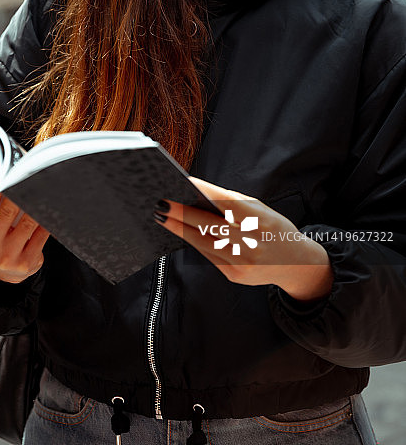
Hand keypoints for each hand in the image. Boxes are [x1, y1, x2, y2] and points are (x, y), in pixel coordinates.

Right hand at [0, 178, 49, 283]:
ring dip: (37, 203)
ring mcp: (9, 256)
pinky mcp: (27, 261)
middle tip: (30, 173)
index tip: (6, 168)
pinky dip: (47, 219)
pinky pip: (41, 234)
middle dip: (20, 190)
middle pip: (8, 210)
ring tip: (44, 187)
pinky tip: (51, 208)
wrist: (2, 273)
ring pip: (28, 221)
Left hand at [155, 177, 332, 302]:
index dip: (204, 192)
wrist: (295, 264)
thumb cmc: (273, 229)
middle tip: (161, 203)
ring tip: (162, 216)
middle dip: (182, 214)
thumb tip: (199, 193)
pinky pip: (209, 256)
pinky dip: (194, 242)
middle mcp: (252, 243)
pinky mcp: (235, 276)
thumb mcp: (261, 210)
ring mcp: (243, 262)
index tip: (184, 182)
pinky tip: (180, 231)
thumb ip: (233, 203)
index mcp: (261, 220)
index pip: (227, 203)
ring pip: (204, 243)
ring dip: (180, 229)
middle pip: (210, 226)